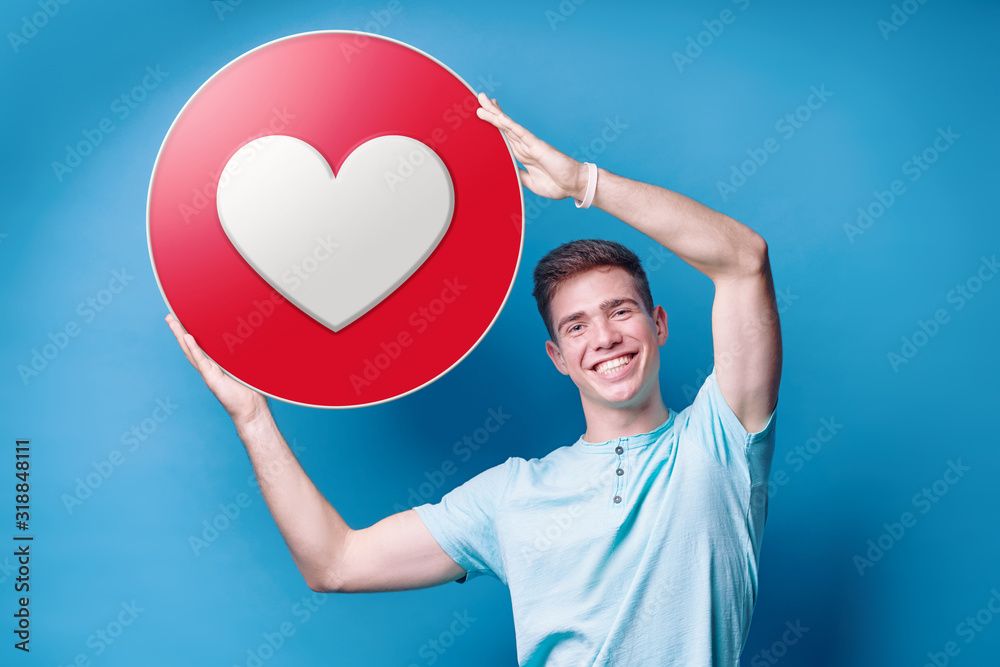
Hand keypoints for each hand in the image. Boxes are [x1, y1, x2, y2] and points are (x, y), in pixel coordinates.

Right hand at [165, 313, 269, 428]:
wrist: (250, 407)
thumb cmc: (250, 388)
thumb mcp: (246, 364)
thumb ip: (244, 351)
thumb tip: (256, 332)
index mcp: (216, 362)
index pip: (201, 343)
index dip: (193, 331)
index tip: (184, 316)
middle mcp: (209, 365)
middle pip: (190, 345)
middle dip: (179, 330)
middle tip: (169, 316)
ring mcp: (208, 371)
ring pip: (191, 350)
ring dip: (181, 336)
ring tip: (172, 322)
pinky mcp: (212, 378)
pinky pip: (201, 361)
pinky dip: (194, 349)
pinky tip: (187, 338)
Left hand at [475, 93, 587, 200]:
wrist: (574, 185)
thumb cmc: (557, 184)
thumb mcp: (530, 182)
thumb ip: (519, 174)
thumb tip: (507, 171)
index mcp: (523, 154)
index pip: (506, 135)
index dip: (495, 123)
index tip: (485, 112)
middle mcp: (525, 146)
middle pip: (504, 126)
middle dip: (492, 112)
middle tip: (481, 98)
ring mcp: (530, 144)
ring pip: (509, 126)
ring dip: (495, 114)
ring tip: (484, 100)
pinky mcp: (537, 147)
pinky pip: (521, 133)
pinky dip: (510, 125)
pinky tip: (500, 117)